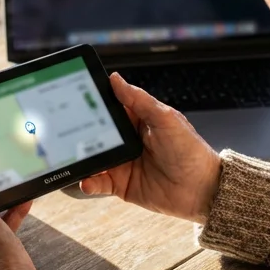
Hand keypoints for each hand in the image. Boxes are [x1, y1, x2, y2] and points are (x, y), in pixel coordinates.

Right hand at [80, 72, 221, 222]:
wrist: (202, 190)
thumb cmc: (191, 152)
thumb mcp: (166, 119)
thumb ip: (139, 100)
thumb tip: (116, 79)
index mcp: (138, 120)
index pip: (110, 107)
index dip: (93, 102)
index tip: (76, 97)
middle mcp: (127, 140)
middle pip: (95, 133)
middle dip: (80, 132)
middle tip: (66, 130)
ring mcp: (123, 163)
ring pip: (93, 157)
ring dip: (81, 158)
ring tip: (73, 158)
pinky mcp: (121, 185)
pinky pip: (99, 182)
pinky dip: (89, 182)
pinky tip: (88, 180)